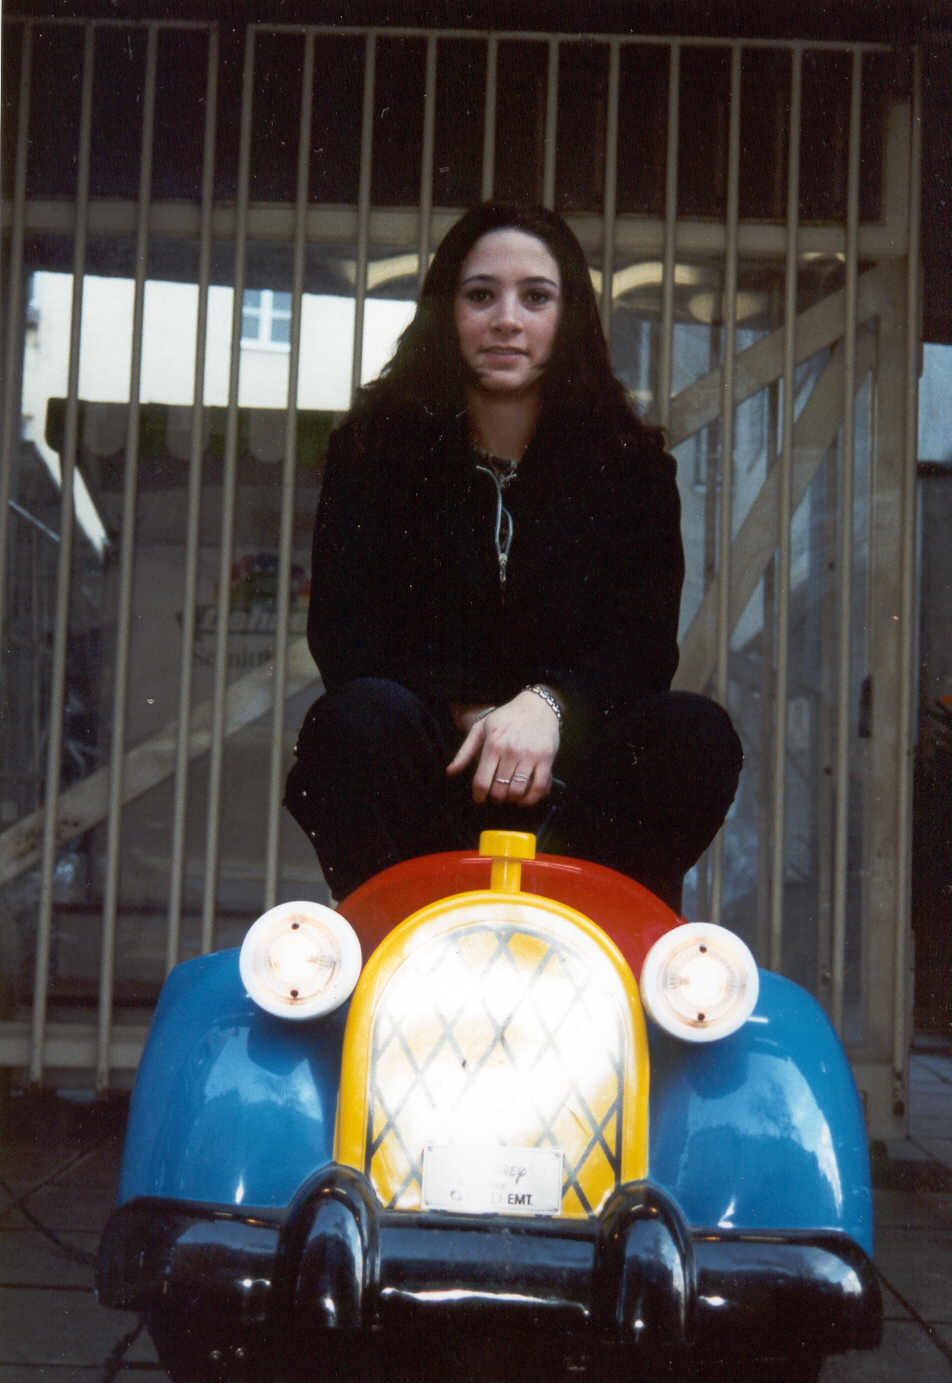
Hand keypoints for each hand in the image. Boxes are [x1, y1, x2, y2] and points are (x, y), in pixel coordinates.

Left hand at [446, 688, 561, 805]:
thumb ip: (464, 752)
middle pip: (500, 789)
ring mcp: (530, 755)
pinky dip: (531, 798)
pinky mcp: (546, 758)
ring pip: (518, 791)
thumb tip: (450, 772)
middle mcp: (511, 751)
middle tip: (496, 796)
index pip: (482, 781)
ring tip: (509, 797)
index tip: (479, 798)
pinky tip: (525, 798)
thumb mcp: (480, 728)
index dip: (479, 795)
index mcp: (493, 744)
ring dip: (512, 800)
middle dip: (496, 798)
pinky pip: (539, 786)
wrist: (537, 705)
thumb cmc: (506, 717)